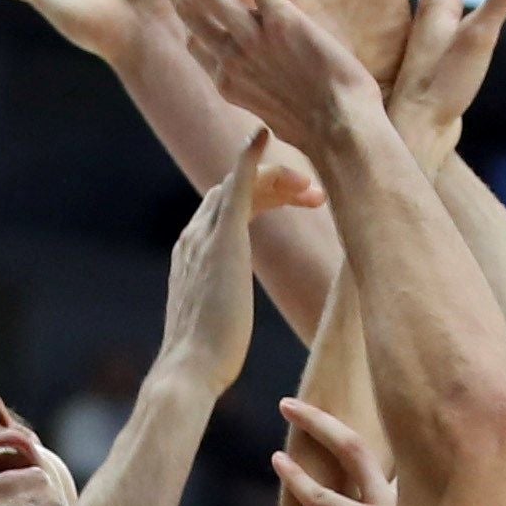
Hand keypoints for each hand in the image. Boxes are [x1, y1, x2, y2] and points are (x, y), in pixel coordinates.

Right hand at [155, 128, 318, 396]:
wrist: (190, 370)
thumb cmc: (208, 361)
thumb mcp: (218, 325)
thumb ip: (222, 310)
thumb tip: (226, 329)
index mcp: (192, 256)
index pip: (225, 209)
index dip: (262, 198)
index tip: (298, 204)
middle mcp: (193, 238)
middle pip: (231, 190)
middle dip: (274, 185)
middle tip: (314, 197)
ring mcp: (204, 235)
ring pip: (239, 185)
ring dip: (277, 180)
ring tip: (314, 193)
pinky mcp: (223, 238)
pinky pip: (237, 185)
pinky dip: (250, 158)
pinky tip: (265, 135)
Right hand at [161, 0, 383, 163]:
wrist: (343, 133)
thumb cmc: (321, 131)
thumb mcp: (274, 113)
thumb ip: (258, 90)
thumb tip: (255, 86)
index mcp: (228, 83)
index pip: (192, 40)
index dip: (184, 14)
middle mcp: (230, 59)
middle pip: (185, 9)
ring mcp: (252, 39)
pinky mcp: (282, 22)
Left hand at [273, 398, 397, 505]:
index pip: (413, 467)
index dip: (390, 440)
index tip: (359, 427)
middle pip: (387, 446)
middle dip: (349, 415)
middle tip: (316, 399)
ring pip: (354, 451)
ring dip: (318, 424)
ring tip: (289, 407)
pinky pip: (322, 497)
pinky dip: (296, 480)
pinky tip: (278, 464)